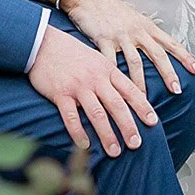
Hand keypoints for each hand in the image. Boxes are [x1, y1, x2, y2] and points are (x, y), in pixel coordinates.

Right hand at [27, 26, 158, 158]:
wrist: (41, 42)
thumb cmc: (70, 52)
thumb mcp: (96, 58)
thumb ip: (109, 75)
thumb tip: (126, 93)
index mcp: (106, 69)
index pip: (130, 90)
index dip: (143, 107)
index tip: (153, 122)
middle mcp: (95, 79)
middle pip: (116, 105)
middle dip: (128, 126)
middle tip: (136, 144)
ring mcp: (77, 86)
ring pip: (97, 114)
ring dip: (107, 134)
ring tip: (115, 152)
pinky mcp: (60, 93)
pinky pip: (71, 117)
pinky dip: (78, 132)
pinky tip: (84, 144)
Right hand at [60, 0, 194, 96]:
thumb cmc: (107, 7)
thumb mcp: (131, 17)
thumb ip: (142, 32)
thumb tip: (152, 47)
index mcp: (146, 26)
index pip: (171, 43)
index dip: (185, 57)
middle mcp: (137, 31)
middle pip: (158, 54)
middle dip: (169, 74)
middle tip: (176, 90)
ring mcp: (120, 36)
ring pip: (135, 62)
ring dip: (141, 83)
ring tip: (144, 100)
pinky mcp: (103, 39)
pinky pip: (110, 61)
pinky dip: (114, 76)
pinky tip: (115, 89)